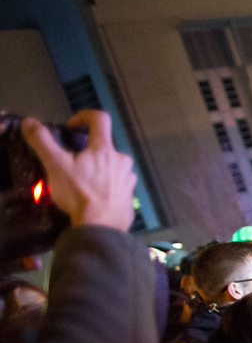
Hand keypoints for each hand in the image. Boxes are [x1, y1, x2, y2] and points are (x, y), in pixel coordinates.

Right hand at [22, 110, 136, 230]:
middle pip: (105, 145)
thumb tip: (29, 122)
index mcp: (105, 149)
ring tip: (82, 181)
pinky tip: (94, 195)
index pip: (100, 118)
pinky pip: (117, 184)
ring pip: (112, 165)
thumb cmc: (79, 193)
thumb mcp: (55, 165)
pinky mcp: (130, 195)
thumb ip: (42, 141)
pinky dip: (106, 185)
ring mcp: (128, 178)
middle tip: (72, 161)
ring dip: (98, 168)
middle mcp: (122, 160)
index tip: (71, 126)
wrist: (102, 227)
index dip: (84, 116)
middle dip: (89, 149)